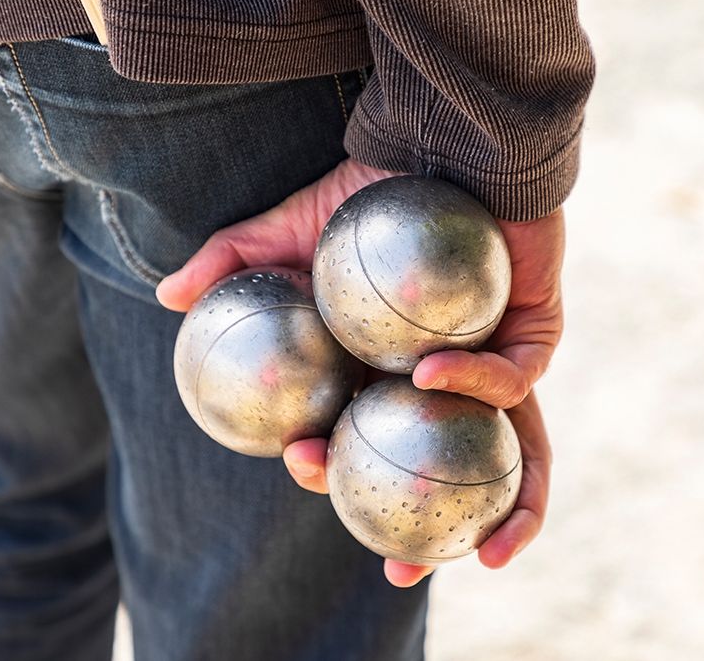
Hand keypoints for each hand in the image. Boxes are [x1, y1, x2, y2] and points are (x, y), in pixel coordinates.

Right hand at [156, 158, 562, 586]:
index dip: (336, 469)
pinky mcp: (536, 336)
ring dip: (505, 506)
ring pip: (506, 450)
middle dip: (427, 528)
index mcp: (388, 372)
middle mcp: (445, 381)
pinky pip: (515, 379)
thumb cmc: (372, 188)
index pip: (364, 438)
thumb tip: (167, 297)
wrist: (445, 140)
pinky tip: (427, 380)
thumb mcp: (290, 226)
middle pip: (439, 467)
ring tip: (482, 552)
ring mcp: (495, 363)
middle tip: (397, 563)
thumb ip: (233, 261)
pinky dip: (476, 387)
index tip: (300, 472)